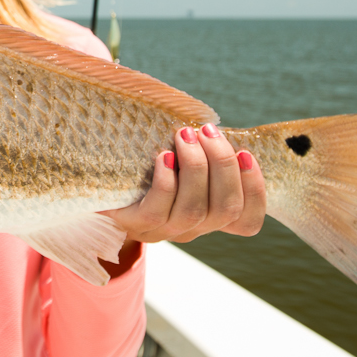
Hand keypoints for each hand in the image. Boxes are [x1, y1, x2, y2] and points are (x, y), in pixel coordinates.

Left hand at [104, 124, 265, 244]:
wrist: (101, 187)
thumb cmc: (149, 168)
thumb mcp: (182, 162)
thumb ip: (204, 152)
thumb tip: (215, 126)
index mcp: (210, 216)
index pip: (247, 220)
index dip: (255, 189)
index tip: (246, 153)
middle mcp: (193, 228)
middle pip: (225, 208)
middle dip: (223, 164)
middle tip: (208, 131)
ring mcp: (165, 230)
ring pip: (194, 209)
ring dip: (195, 166)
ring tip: (185, 135)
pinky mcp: (137, 224)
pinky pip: (158, 210)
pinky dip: (166, 180)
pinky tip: (164, 155)